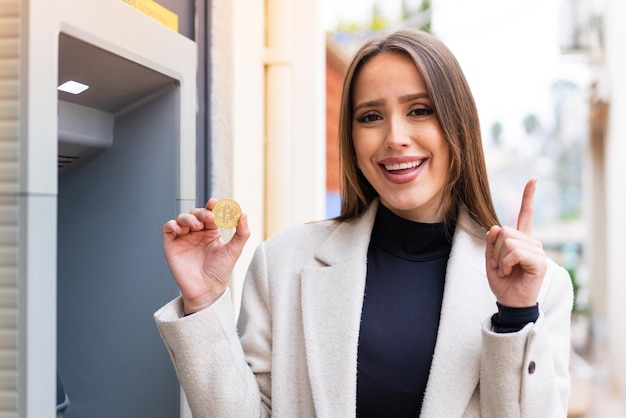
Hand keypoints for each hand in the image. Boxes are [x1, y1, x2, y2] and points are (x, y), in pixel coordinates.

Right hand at [162, 198, 249, 313]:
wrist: (206, 289)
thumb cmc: (220, 272)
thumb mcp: (234, 250)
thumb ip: (242, 232)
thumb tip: (243, 214)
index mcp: (212, 232)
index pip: (210, 213)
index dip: (212, 206)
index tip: (215, 203)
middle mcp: (197, 233)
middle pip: (196, 213)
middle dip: (201, 212)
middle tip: (209, 217)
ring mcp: (184, 238)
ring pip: (182, 218)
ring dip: (188, 218)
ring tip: (196, 226)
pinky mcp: (171, 244)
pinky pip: (168, 228)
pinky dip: (172, 224)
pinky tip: (180, 229)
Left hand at [485, 178, 546, 306]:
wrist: (510, 302)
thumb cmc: (502, 283)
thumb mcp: (490, 260)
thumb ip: (491, 243)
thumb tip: (495, 227)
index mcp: (521, 240)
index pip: (526, 214)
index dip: (528, 197)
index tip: (533, 179)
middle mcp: (531, 242)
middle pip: (504, 231)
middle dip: (494, 249)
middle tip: (499, 266)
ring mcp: (537, 251)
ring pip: (508, 241)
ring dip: (500, 258)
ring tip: (505, 271)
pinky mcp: (539, 262)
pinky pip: (515, 252)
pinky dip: (506, 263)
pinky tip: (510, 272)